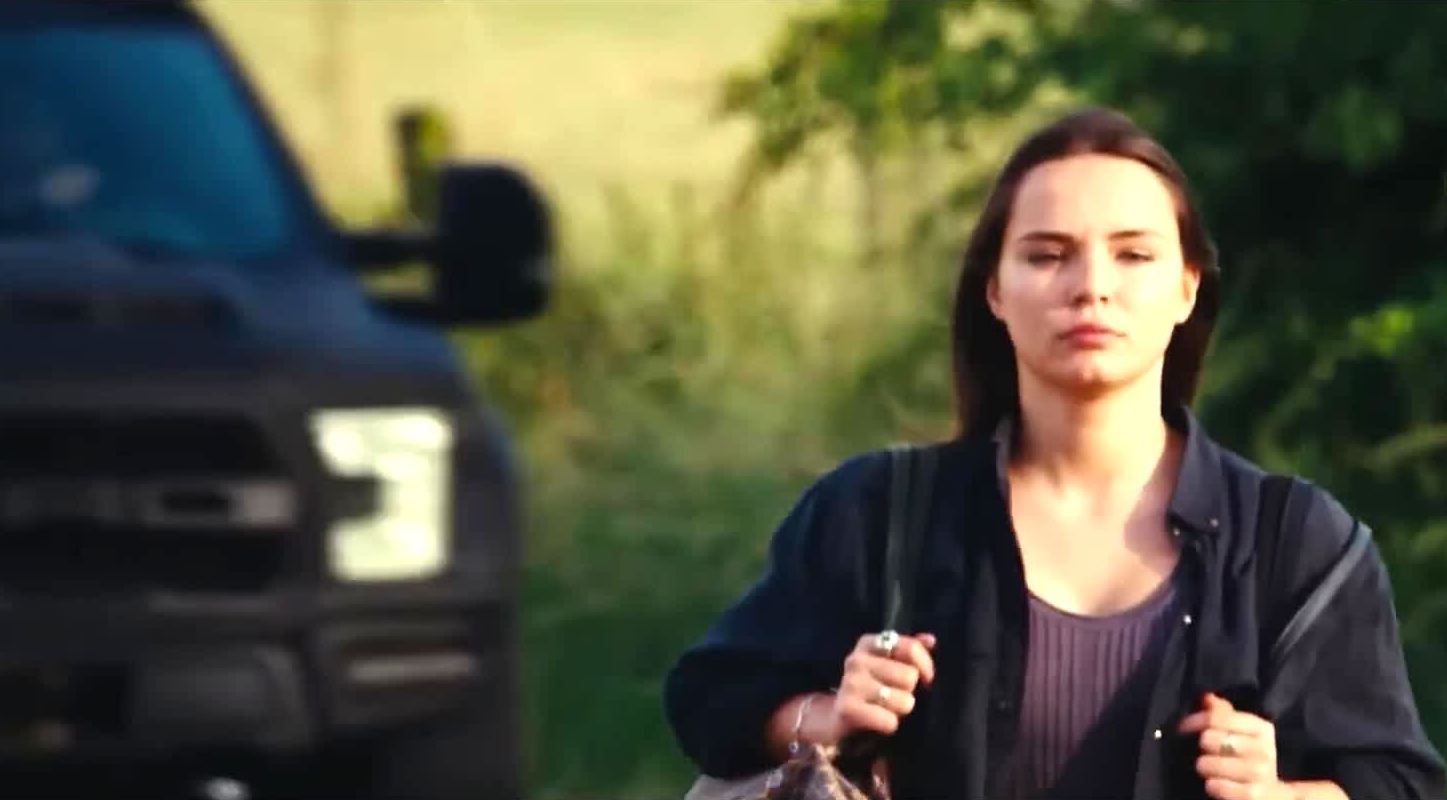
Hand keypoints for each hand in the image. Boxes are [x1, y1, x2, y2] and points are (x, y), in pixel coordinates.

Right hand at [817, 631, 936, 741]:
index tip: (924, 679)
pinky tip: (878, 722)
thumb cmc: (871, 689)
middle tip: (895, 697)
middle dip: (909, 692)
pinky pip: (889, 721)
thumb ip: (910, 651)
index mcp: (869, 643)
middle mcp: (857, 659)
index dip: (925, 666)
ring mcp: (850, 683)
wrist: (837, 717)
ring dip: (900, 711)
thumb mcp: (888, 665)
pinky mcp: (847, 708)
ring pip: (904, 701)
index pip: (911, 648)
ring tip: (887, 709)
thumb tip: (931, 640)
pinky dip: (889, 725)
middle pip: (910, 676)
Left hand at [1179, 692, 1291, 799]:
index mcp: (1261, 728)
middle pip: (1211, 738)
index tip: (1182, 728)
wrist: (1270, 794)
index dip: (1194, 720)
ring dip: (1204, 766)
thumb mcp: (1239, 734)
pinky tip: (1213, 784)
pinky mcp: (1255, 796)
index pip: (1218, 716)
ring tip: (1206, 768)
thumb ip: (1223, 714)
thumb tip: (1206, 697)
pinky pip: (1220, 787)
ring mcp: (1262, 774)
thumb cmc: (1248, 759)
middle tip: (1203, 752)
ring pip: (1212, 763)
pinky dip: (1212, 786)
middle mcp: (1265, 749)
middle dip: (1202, 745)